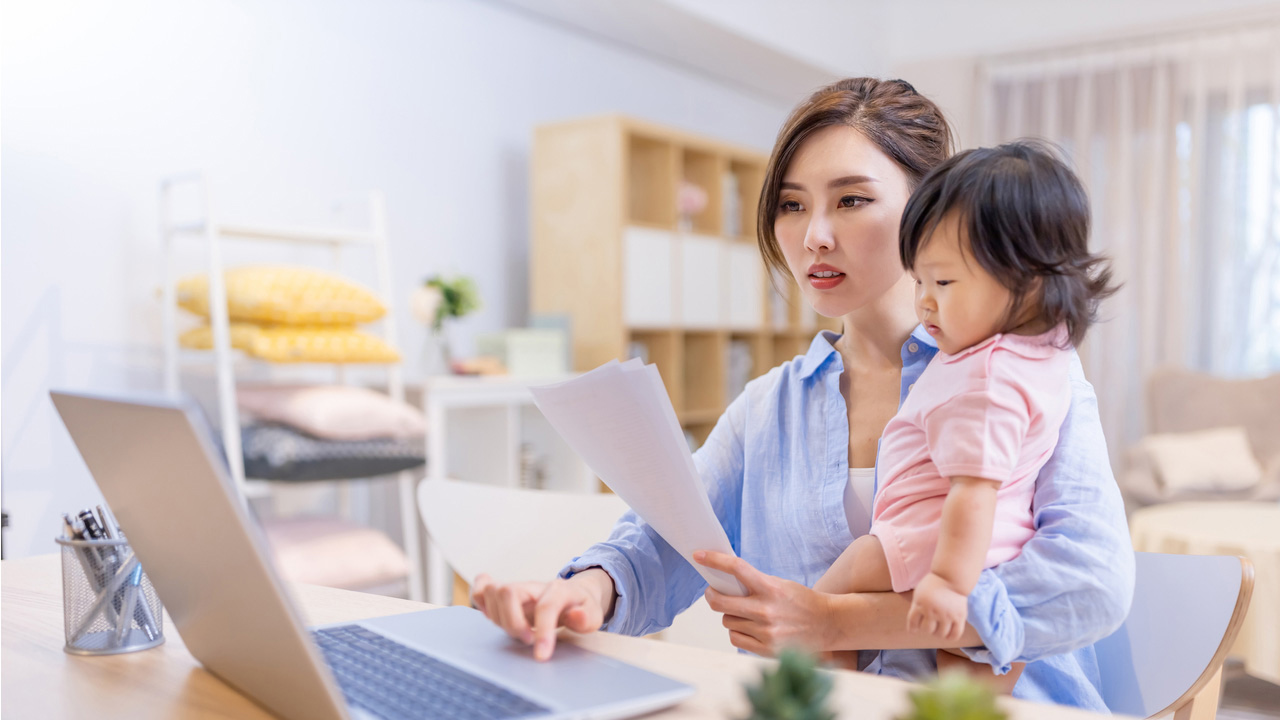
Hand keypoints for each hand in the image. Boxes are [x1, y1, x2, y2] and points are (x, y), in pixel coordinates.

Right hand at [471, 570, 609, 660]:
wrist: (574, 595)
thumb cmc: (581, 608)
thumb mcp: (593, 615)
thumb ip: (586, 618)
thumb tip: (576, 617)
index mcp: (558, 589)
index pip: (545, 606)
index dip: (542, 631)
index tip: (541, 656)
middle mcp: (533, 586)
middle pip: (508, 592)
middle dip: (512, 622)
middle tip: (527, 639)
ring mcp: (516, 588)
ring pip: (492, 591)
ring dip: (498, 618)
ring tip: (516, 631)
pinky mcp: (503, 594)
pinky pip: (480, 589)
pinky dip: (479, 603)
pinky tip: (493, 617)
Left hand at [693, 550, 833, 655]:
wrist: (828, 624)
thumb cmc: (802, 602)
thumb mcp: (780, 584)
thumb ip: (755, 584)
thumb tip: (725, 582)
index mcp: (770, 588)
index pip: (737, 568)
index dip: (714, 560)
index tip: (699, 555)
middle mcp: (766, 610)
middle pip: (720, 602)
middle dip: (712, 596)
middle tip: (713, 593)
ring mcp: (765, 632)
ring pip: (727, 621)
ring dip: (730, 616)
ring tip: (746, 614)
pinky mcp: (766, 649)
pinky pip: (735, 638)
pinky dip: (737, 632)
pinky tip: (749, 628)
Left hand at [906, 572, 968, 642]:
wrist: (951, 576)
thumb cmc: (933, 584)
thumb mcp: (919, 592)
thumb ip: (917, 606)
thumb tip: (915, 623)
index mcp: (920, 604)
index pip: (913, 622)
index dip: (913, 628)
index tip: (914, 630)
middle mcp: (932, 611)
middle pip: (927, 630)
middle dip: (927, 628)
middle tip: (931, 624)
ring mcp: (946, 615)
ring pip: (940, 634)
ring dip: (938, 633)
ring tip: (940, 628)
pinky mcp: (959, 617)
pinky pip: (955, 634)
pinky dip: (950, 637)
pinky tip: (948, 633)